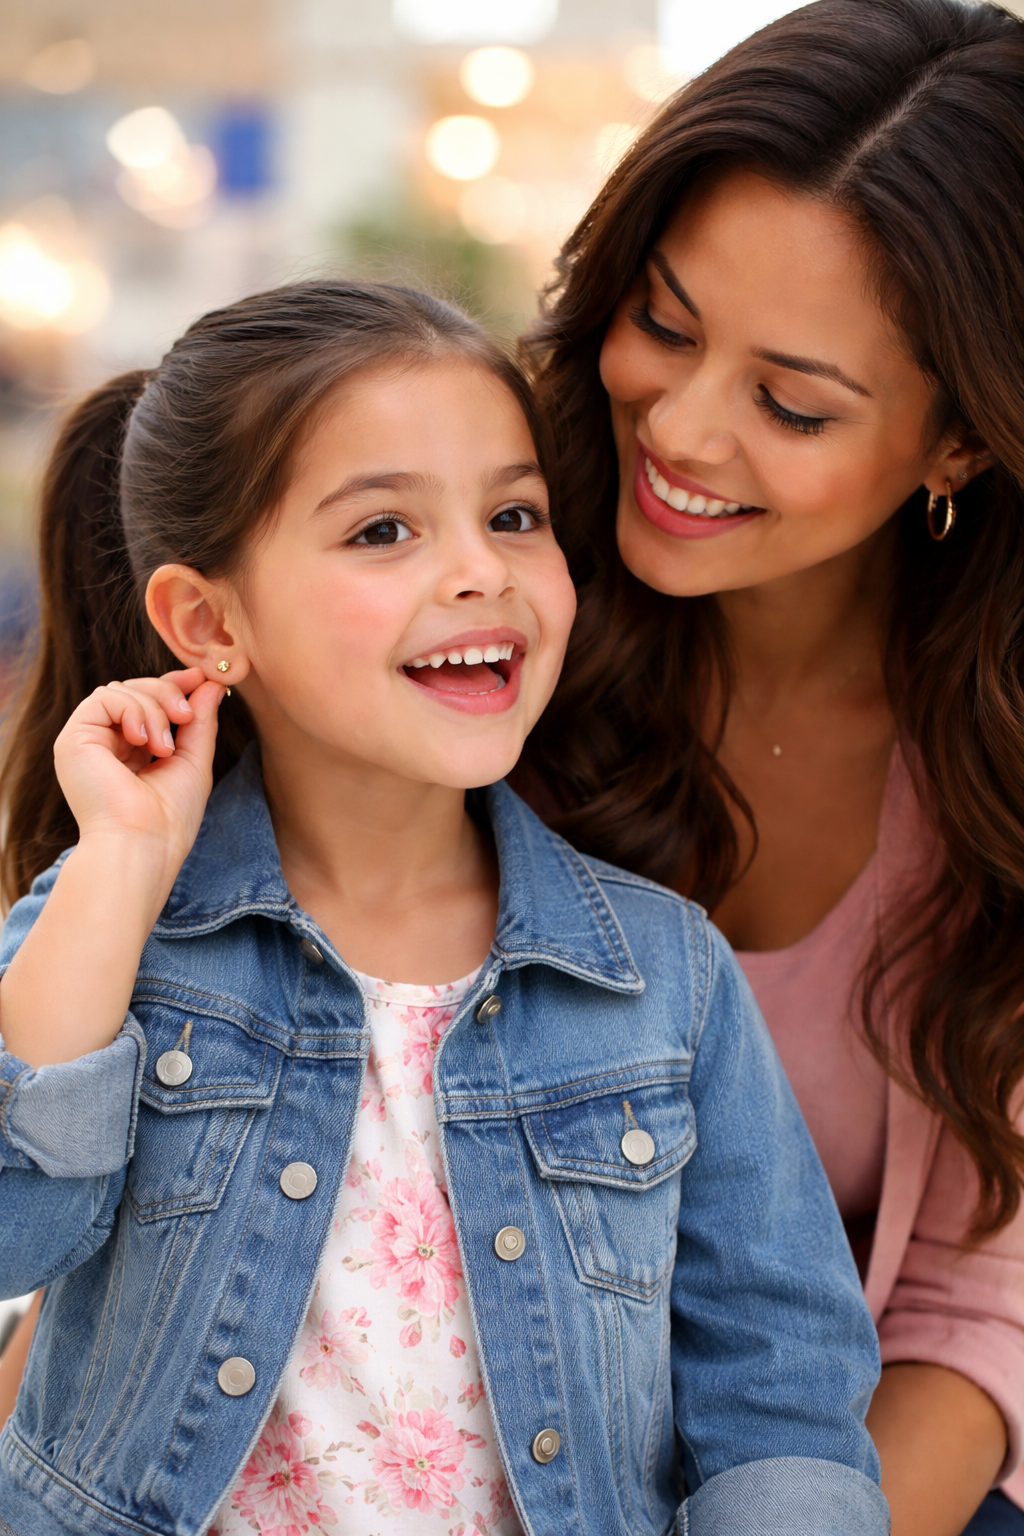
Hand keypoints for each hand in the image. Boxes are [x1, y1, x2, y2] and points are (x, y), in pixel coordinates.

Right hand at [53, 667, 223, 876]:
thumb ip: (200, 721)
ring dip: (153, 708)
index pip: (147, 703)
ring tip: (163, 746)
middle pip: (135, 690)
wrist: (142, 844)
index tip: (201, 677)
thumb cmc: (170, 817)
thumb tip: (212, 684)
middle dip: (167, 693)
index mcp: (130, 751)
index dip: (173, 685)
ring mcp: (88, 741)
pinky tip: (143, 740)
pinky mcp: (73, 739)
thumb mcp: (193, 760)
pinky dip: (132, 710)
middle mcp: (106, 744)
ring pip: (122, 690)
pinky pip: (104, 697)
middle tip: (185, 716)